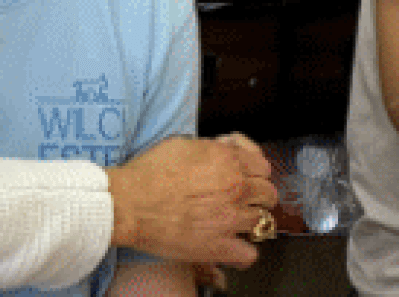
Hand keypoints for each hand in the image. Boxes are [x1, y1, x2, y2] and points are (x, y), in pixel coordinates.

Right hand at [105, 135, 276, 267]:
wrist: (129, 202)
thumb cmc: (148, 173)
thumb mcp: (181, 144)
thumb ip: (212, 148)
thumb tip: (225, 150)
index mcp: (227, 160)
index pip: (263, 167)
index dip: (253, 171)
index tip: (244, 175)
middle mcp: (236, 188)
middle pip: (269, 194)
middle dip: (257, 195)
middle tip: (240, 198)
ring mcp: (231, 219)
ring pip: (263, 222)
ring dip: (250, 220)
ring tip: (233, 220)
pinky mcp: (221, 246)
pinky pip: (249, 254)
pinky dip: (242, 251)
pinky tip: (231, 244)